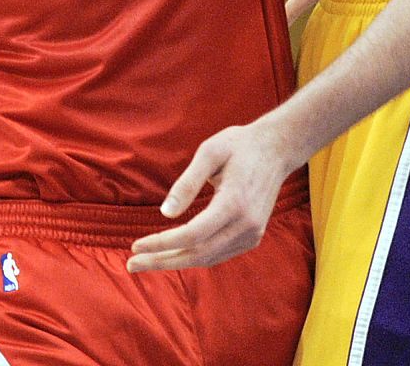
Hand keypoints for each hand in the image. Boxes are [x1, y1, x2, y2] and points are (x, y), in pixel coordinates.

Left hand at [127, 117, 296, 272]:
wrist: (277, 149)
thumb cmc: (239, 145)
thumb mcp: (210, 152)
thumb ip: (187, 183)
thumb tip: (165, 213)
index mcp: (234, 203)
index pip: (192, 235)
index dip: (162, 243)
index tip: (136, 245)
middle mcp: (246, 225)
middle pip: (198, 254)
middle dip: (162, 261)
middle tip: (132, 264)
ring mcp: (252, 234)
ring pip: (208, 258)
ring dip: (176, 261)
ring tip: (147, 260)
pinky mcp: (253, 236)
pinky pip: (218, 254)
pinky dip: (194, 256)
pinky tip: (175, 252)